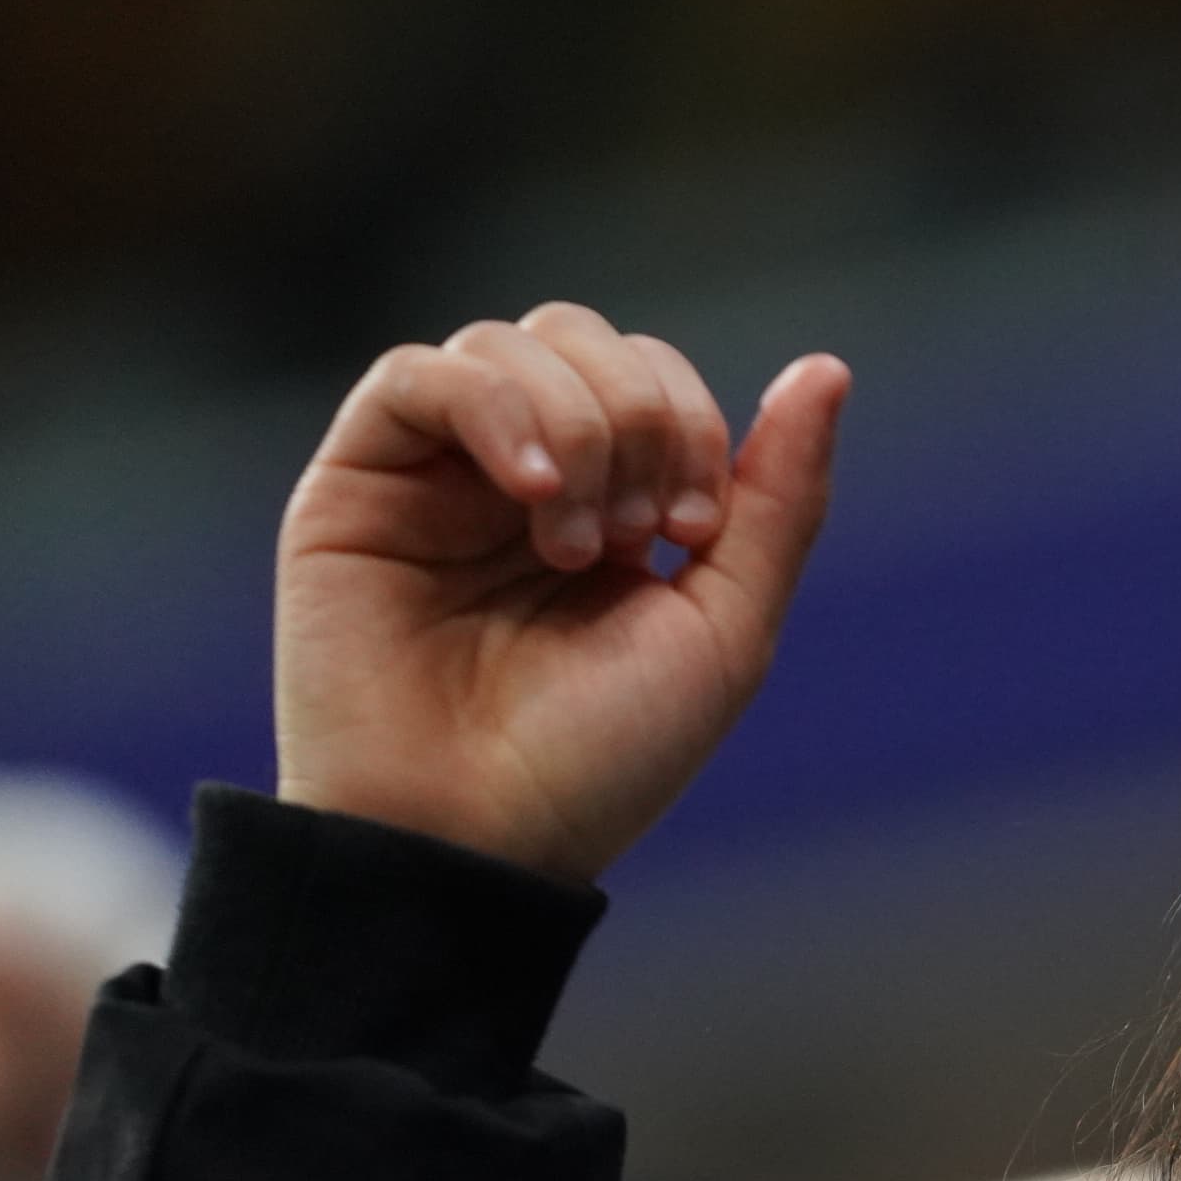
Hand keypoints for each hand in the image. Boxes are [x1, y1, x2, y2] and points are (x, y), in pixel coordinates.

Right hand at [271, 303, 848, 881]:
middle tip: (636, 532)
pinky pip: (417, 375)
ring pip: (508, 345)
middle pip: (583, 339)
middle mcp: (515, 480)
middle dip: (639, 414)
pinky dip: (492, 404)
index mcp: (604, 508)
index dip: (689, 420)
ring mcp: (432, 478)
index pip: (652, 377)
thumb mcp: (725, 628)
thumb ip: (777, 498)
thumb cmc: (600, 759)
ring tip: (574, 542)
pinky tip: (530, 487)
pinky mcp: (353, 487)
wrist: (477, 841)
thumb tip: (826, 368)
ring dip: (575, 423)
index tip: (692, 532)